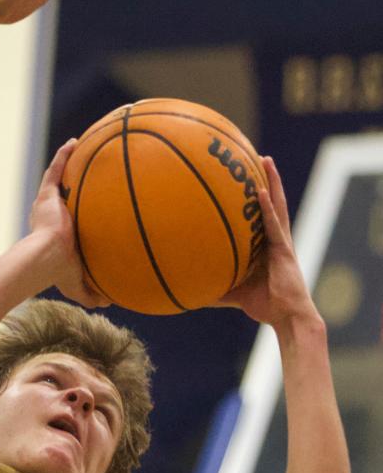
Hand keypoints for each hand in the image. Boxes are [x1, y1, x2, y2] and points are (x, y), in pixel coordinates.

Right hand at [30, 140, 109, 307]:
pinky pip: (55, 171)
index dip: (78, 213)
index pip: (69, 220)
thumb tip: (111, 300)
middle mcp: (50, 217)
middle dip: (73, 185)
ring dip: (68, 164)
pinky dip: (63, 157)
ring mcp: (46, 205)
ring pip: (57, 180)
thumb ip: (93, 293)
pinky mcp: (45, 196)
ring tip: (83, 148)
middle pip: (63, 196)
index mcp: (56, 235)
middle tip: (89, 175)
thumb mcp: (78, 285)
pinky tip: (75, 143)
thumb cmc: (57, 273)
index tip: (92, 206)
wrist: (44, 259)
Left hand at [215, 157, 318, 326]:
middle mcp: (275, 238)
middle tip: (255, 156)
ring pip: (276, 204)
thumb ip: (214, 287)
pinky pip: (274, 224)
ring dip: (271, 181)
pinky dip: (267, 208)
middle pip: (271, 201)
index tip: (244, 175)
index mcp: (266, 245)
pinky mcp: (284, 249)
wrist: (286, 316)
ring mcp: (281, 241)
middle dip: (265, 179)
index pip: (260, 214)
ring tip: (264, 160)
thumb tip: (187, 291)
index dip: (256, 195)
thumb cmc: (263, 304)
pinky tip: (260, 192)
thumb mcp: (232, 292)